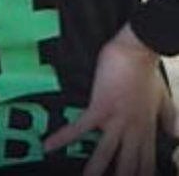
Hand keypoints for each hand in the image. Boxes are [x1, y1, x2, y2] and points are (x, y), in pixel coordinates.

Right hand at [44, 24, 160, 175]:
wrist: (137, 51)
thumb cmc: (145, 71)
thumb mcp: (162, 98)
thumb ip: (167, 118)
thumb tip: (174, 135)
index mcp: (146, 127)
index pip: (146, 161)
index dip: (141, 174)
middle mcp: (133, 128)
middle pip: (128, 162)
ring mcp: (117, 119)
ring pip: (106, 152)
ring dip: (95, 168)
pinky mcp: (101, 108)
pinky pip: (80, 127)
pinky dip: (63, 137)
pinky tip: (48, 145)